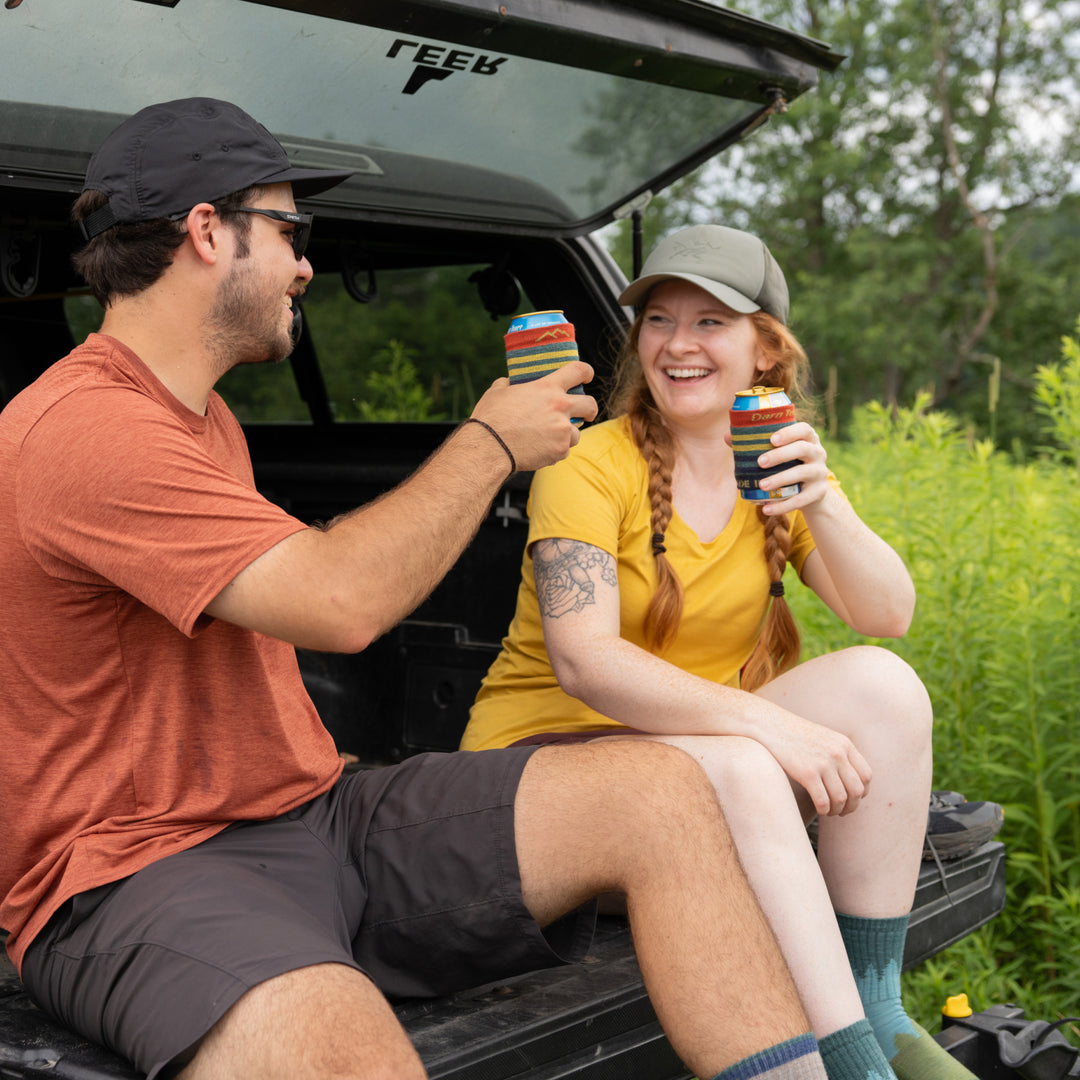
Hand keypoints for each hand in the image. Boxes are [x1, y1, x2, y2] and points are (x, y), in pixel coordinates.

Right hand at [471, 361, 597, 471]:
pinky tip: (539, 450)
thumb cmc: (491, 418)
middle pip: (590, 405)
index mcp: (547, 387)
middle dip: (590, 410)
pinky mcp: (560, 450)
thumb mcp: (497, 392)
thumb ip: (508, 385)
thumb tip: (508, 383)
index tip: (588, 376)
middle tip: (586, 414)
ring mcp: (562, 430)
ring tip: (548, 439)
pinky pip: (563, 451)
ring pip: (576, 433)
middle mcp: (560, 407)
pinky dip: (554, 452)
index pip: (578, 371)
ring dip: (566, 436)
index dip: (586, 372)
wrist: (490, 447)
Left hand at [755, 421, 830, 514]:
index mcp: (808, 439)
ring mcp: (820, 473)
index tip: (772, 439)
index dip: (789, 432)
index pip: (804, 429)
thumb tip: (727, 436)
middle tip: (760, 462)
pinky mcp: (818, 493)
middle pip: (803, 449)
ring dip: (780, 479)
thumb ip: (755, 445)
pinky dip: (782, 506)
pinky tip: (766, 509)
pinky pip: (801, 500)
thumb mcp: (778, 454)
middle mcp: (818, 453)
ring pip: (802, 473)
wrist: (811, 494)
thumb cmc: (788, 466)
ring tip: (762, 485)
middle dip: (780, 455)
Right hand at [756, 708, 871, 816]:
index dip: (862, 792)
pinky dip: (824, 810)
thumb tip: (850, 779)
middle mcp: (837, 753)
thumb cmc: (794, 735)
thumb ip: (839, 754)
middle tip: (842, 811)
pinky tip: (819, 810)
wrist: (770, 725)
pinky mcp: (807, 773)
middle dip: (852, 806)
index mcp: (844, 744)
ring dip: (837, 810)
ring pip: (841, 798)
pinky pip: (823, 801)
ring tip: (828, 811)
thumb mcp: (824, 738)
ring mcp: (823, 763)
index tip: (852, 799)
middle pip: (857, 790)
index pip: (866, 776)